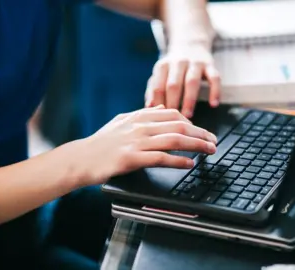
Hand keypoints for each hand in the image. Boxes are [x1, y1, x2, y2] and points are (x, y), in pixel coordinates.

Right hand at [74, 105, 216, 184]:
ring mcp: (136, 142)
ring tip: (210, 151)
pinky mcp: (132, 158)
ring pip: (174, 140)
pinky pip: (161, 158)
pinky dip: (179, 161)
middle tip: (214, 141)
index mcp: (139, 116)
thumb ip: (141, 114)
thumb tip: (159, 108)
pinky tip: (190, 164)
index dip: (193, 122)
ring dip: (197, 145)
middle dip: (201, 133)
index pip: (173, 115)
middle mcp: (140, 126)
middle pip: (179, 126)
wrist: (80, 158)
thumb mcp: (120, 122)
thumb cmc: (100, 143)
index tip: (204, 131)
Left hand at [145, 44, 220, 117]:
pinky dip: (215, 91)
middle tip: (173, 121)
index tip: (160, 119)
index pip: (158, 86)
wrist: (190, 44)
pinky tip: (213, 104)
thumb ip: (153, 91)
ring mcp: (195, 62)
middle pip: (174, 85)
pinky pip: (214, 78)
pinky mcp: (210, 65)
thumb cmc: (172, 68)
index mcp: (163, 66)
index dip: (159, 103)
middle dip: (173, 103)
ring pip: (192, 82)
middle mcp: (178, 62)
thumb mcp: (160, 74)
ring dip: (189, 100)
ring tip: (188, 116)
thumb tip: (149, 108)